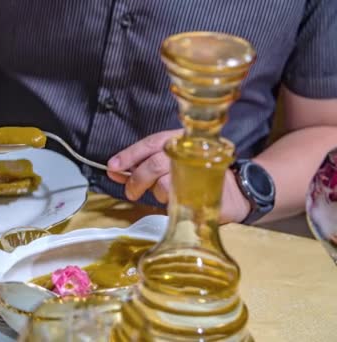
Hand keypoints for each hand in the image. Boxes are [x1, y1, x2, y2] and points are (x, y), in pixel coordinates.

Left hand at [106, 130, 250, 222]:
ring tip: (164, 194)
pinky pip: (178, 196)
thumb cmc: (196, 178)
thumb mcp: (169, 167)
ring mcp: (199, 168)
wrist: (236, 192)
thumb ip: (142, 167)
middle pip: (153, 162)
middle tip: (131, 192)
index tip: (112, 166)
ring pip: (164, 181)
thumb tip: (114, 170)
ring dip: (156, 192)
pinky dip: (171, 201)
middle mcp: (188, 149)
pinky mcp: (206, 188)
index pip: (150, 143)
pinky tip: (178, 199)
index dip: (129, 155)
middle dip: (136, 179)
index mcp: (179, 140)